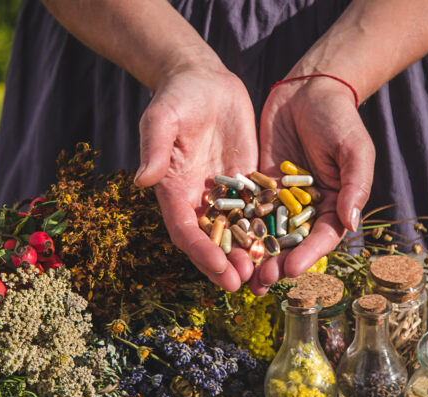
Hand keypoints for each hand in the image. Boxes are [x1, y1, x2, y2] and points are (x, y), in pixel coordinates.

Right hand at [134, 64, 257, 290]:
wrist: (203, 81)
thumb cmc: (176, 98)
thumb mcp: (161, 119)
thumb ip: (154, 149)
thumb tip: (142, 180)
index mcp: (174, 192)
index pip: (186, 232)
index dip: (202, 253)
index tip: (220, 270)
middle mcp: (199, 201)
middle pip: (213, 241)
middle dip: (228, 265)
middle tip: (246, 283)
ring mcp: (225, 195)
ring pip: (238, 233)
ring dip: (250, 255)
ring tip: (266, 274)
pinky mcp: (248, 183)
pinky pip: (259, 211)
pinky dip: (269, 231)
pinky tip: (285, 246)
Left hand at [250, 77, 375, 294]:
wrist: (309, 89)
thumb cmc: (340, 118)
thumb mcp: (355, 149)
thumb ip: (355, 185)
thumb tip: (351, 223)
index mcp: (335, 205)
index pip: (322, 238)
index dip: (307, 256)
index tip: (291, 271)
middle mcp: (307, 208)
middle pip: (292, 243)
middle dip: (277, 263)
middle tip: (260, 281)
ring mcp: (280, 198)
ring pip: (267, 232)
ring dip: (255, 254)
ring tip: (241, 273)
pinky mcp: (258, 185)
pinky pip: (247, 208)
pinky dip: (237, 226)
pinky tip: (224, 242)